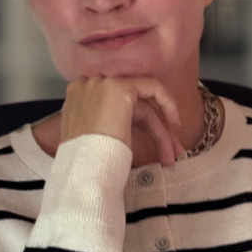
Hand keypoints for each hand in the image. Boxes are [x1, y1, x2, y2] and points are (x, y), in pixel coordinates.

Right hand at [59, 76, 184, 165]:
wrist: (85, 168)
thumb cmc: (87, 162)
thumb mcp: (91, 138)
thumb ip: (102, 124)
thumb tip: (123, 128)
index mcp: (76, 98)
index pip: (112, 106)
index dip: (134, 122)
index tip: (145, 141)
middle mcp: (87, 85)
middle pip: (129, 105)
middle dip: (152, 129)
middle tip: (167, 153)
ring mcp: (102, 84)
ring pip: (142, 103)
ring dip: (160, 129)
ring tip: (171, 155)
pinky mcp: (119, 87)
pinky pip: (152, 87)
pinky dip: (167, 102)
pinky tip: (175, 122)